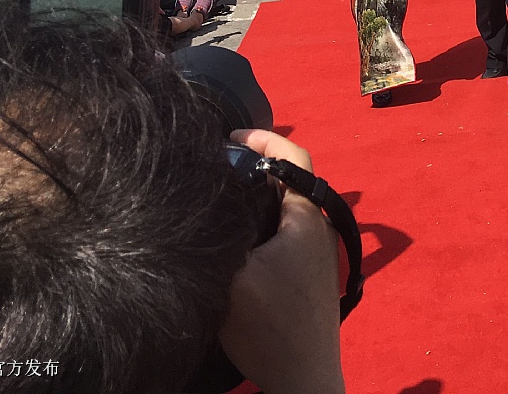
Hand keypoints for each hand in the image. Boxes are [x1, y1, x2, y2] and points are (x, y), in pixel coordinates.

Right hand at [220, 129, 343, 393]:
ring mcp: (314, 255)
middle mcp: (316, 229)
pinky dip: (256, 227)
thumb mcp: (233, 278)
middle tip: (212, 169)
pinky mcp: (305, 277)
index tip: (228, 138)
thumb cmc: (272, 328)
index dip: (263, 140)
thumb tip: (192, 209)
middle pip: (285, 181)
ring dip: (251, 201)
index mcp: (305, 218)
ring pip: (280, 210)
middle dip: (250, 170)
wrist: (303, 380)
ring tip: (213, 203)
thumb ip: (218, 236)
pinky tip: (227, 242)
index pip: (293, 157)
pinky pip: (280, 235)